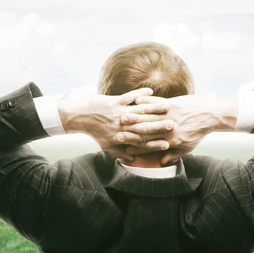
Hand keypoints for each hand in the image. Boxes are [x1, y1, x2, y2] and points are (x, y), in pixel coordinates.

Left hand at [57, 88, 175, 163]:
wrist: (79, 116)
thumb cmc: (94, 132)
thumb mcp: (107, 147)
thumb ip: (120, 154)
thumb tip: (131, 161)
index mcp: (122, 138)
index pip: (142, 142)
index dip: (155, 144)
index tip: (168, 145)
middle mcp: (122, 126)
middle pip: (145, 126)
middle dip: (160, 125)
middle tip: (174, 124)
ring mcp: (119, 112)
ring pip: (140, 111)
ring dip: (154, 109)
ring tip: (168, 107)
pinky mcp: (116, 101)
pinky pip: (131, 96)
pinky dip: (141, 94)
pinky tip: (151, 91)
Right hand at [118, 95, 224, 165]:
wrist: (210, 116)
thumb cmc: (198, 132)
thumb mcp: (187, 147)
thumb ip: (173, 155)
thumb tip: (162, 163)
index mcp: (170, 140)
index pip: (149, 144)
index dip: (135, 144)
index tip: (124, 145)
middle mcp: (167, 128)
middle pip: (145, 130)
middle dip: (130, 130)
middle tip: (117, 129)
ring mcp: (169, 115)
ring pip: (149, 116)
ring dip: (135, 115)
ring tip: (122, 114)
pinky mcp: (172, 103)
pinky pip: (156, 102)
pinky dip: (146, 100)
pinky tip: (137, 99)